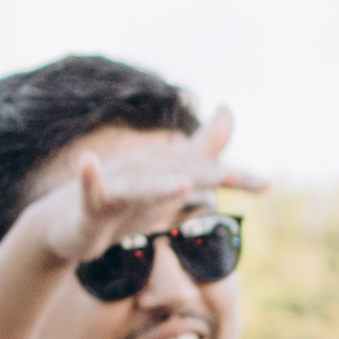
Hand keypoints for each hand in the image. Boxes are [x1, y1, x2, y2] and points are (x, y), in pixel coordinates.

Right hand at [11, 110, 263, 277]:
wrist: (71, 224)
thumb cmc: (125, 202)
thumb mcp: (170, 187)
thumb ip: (203, 159)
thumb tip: (229, 115)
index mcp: (165, 170)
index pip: (205, 171)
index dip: (234, 178)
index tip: (266, 185)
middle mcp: (143, 170)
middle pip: (178, 173)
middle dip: (205, 176)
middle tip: (231, 178)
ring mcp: (117, 186)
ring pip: (140, 184)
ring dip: (159, 183)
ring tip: (182, 183)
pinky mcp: (91, 204)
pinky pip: (90, 189)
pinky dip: (89, 176)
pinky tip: (87, 163)